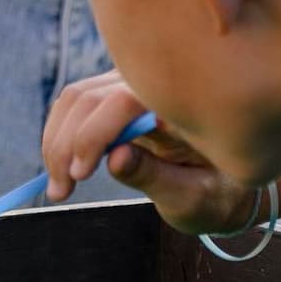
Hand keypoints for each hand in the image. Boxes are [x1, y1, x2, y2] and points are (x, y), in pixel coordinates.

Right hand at [42, 71, 258, 234]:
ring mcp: (129, 85)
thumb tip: (114, 159)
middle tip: (61, 191)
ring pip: (74, 99)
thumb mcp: (192, 196)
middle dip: (66, 144)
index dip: (93, 134)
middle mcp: (151, 85)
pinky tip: (63, 170)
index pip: (121, 101)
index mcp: (181, 103)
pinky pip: (73, 107)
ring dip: (56, 142)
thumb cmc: (217, 191)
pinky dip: (59, 138)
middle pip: (89, 97)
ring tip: (59, 187)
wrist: (223, 182)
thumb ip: (154, 176)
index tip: (81, 174)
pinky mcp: (112, 96)